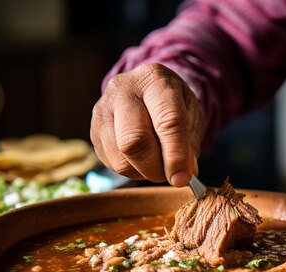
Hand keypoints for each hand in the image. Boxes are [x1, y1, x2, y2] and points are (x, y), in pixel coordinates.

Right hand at [90, 63, 201, 186]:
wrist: (146, 91)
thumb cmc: (172, 104)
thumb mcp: (191, 115)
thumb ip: (190, 144)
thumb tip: (182, 175)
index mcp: (155, 80)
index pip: (167, 121)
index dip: (176, 155)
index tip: (183, 178)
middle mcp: (123, 90)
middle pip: (134, 140)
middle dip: (155, 167)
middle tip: (170, 176)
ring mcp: (103, 110)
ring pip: (120, 157)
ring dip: (143, 172)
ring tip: (157, 165)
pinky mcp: (94, 130)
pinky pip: (111, 163)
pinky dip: (132, 171)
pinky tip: (142, 160)